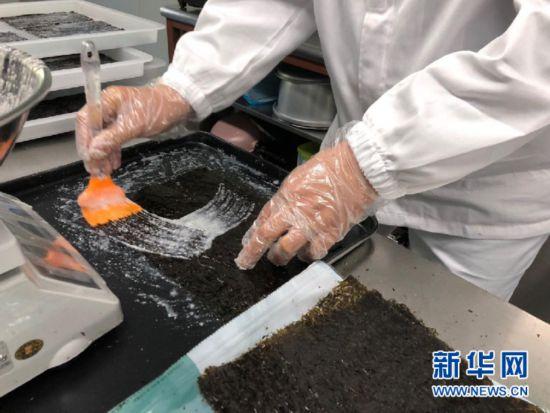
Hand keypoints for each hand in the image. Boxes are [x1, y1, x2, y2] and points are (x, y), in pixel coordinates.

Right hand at [76, 83, 190, 174]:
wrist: (175, 106)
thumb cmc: (158, 109)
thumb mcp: (134, 124)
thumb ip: (113, 137)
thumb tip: (94, 151)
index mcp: (107, 100)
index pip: (86, 120)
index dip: (84, 140)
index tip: (87, 157)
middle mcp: (107, 107)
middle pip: (92, 131)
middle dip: (92, 151)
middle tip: (94, 170)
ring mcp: (114, 116)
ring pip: (102, 138)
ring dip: (102, 155)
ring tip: (104, 171)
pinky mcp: (122, 125)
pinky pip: (112, 140)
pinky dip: (112, 152)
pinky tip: (113, 164)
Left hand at [235, 141, 377, 269]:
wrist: (357, 170)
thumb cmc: (329, 168)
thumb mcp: (298, 177)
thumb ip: (285, 198)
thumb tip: (273, 214)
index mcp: (285, 196)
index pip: (262, 220)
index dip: (251, 236)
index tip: (246, 245)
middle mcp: (295, 212)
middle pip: (266, 237)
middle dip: (253, 253)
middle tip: (249, 261)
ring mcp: (312, 225)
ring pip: (287, 250)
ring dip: (280, 257)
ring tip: (280, 258)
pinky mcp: (330, 234)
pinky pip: (314, 252)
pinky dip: (308, 255)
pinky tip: (306, 253)